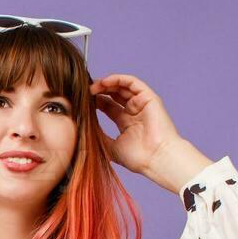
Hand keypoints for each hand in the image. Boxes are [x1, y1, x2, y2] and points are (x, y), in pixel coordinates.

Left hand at [90, 73, 211, 194]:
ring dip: (106, 83)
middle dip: (99, 90)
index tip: (81, 101)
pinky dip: (118, 79)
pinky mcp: (149, 98)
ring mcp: (142, 104)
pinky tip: (104, 82)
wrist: (156, 159)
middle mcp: (134, 111)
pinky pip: (132, 82)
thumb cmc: (138, 158)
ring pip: (122, 86)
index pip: (108, 106)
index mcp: (126, 123)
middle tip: (85, 91)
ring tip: (92, 86)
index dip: (95, 101)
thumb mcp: (110, 147)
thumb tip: (83, 130)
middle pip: (114, 94)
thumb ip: (99, 137)